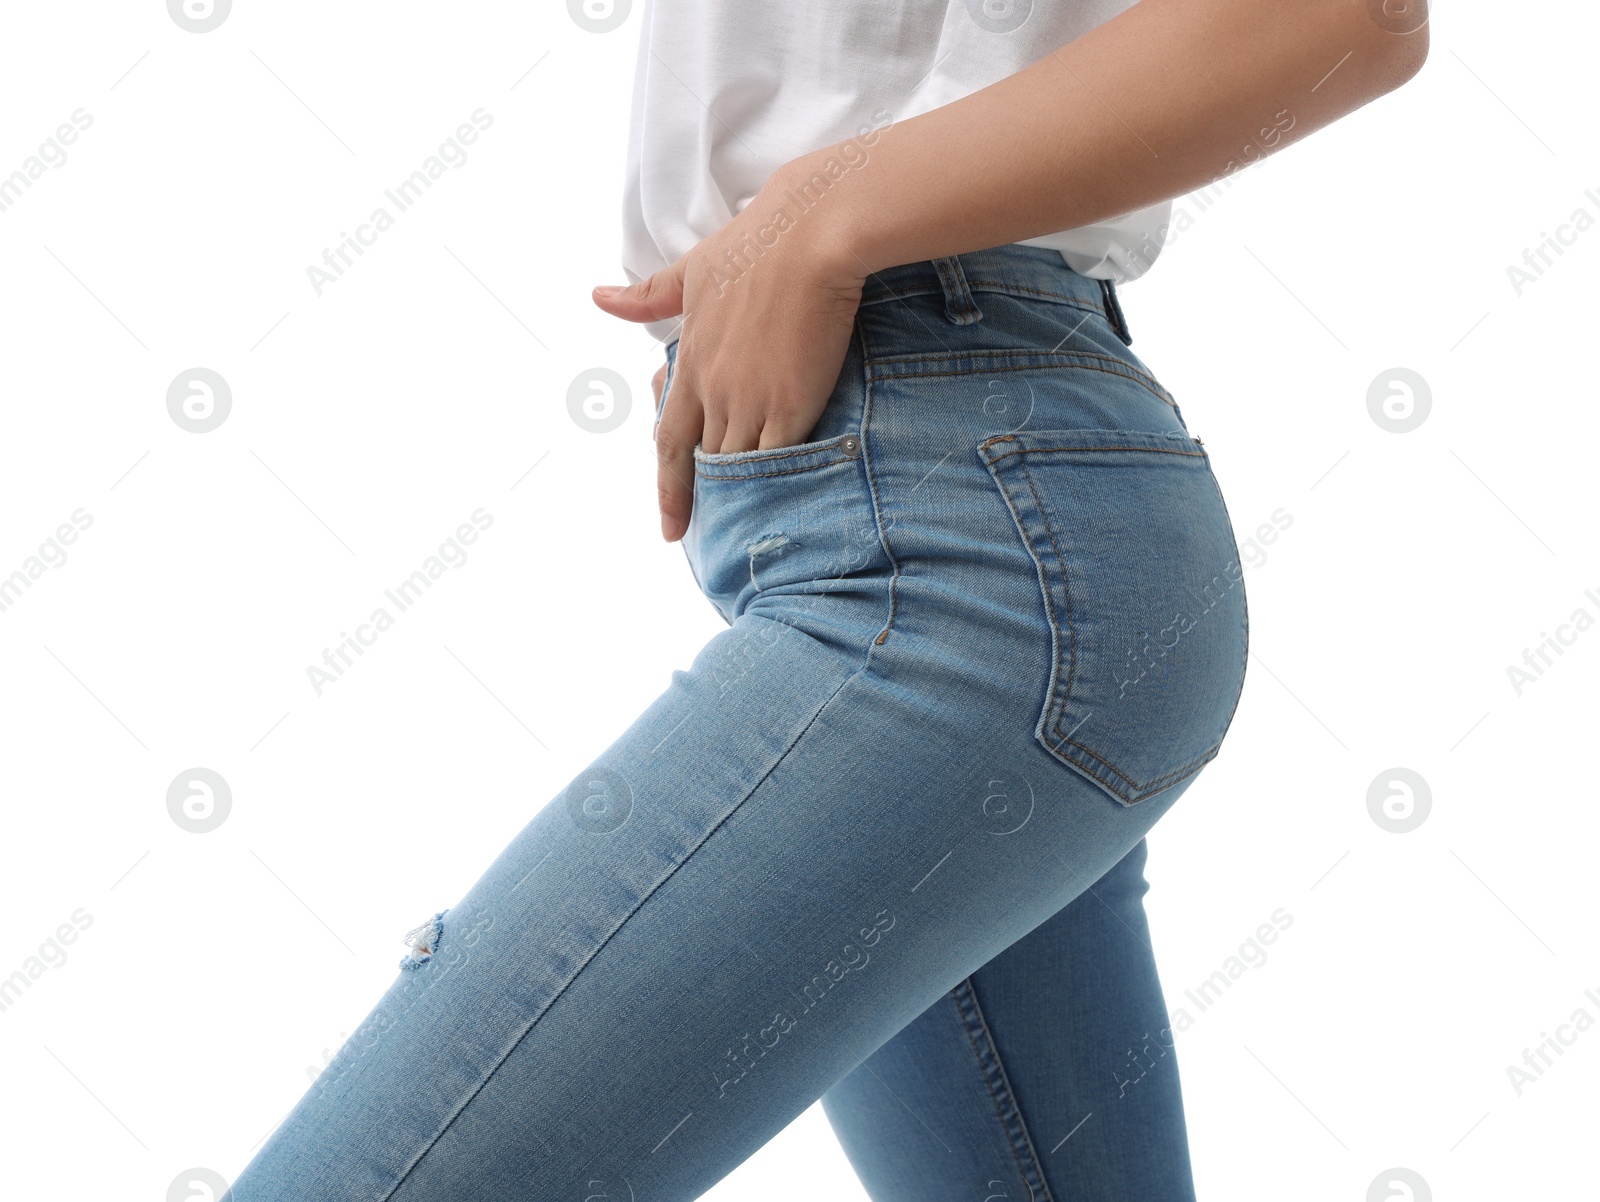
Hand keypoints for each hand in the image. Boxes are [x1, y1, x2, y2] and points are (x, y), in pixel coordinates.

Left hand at [592, 155, 866, 541]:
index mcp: (690, 362)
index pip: (669, 438)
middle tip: (697, 538)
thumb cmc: (755, 245)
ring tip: (747, 531)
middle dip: (698, 502)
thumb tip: (597, 297)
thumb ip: (648, 297)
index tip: (668, 526)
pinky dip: (776, 486)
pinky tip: (784, 510)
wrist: (809, 238)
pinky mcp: (790, 405)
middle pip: (699, 462)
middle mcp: (713, 390)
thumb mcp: (690, 270)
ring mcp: (750, 401)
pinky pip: (777, 462)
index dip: (667, 486)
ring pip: (737, 467)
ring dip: (740, 497)